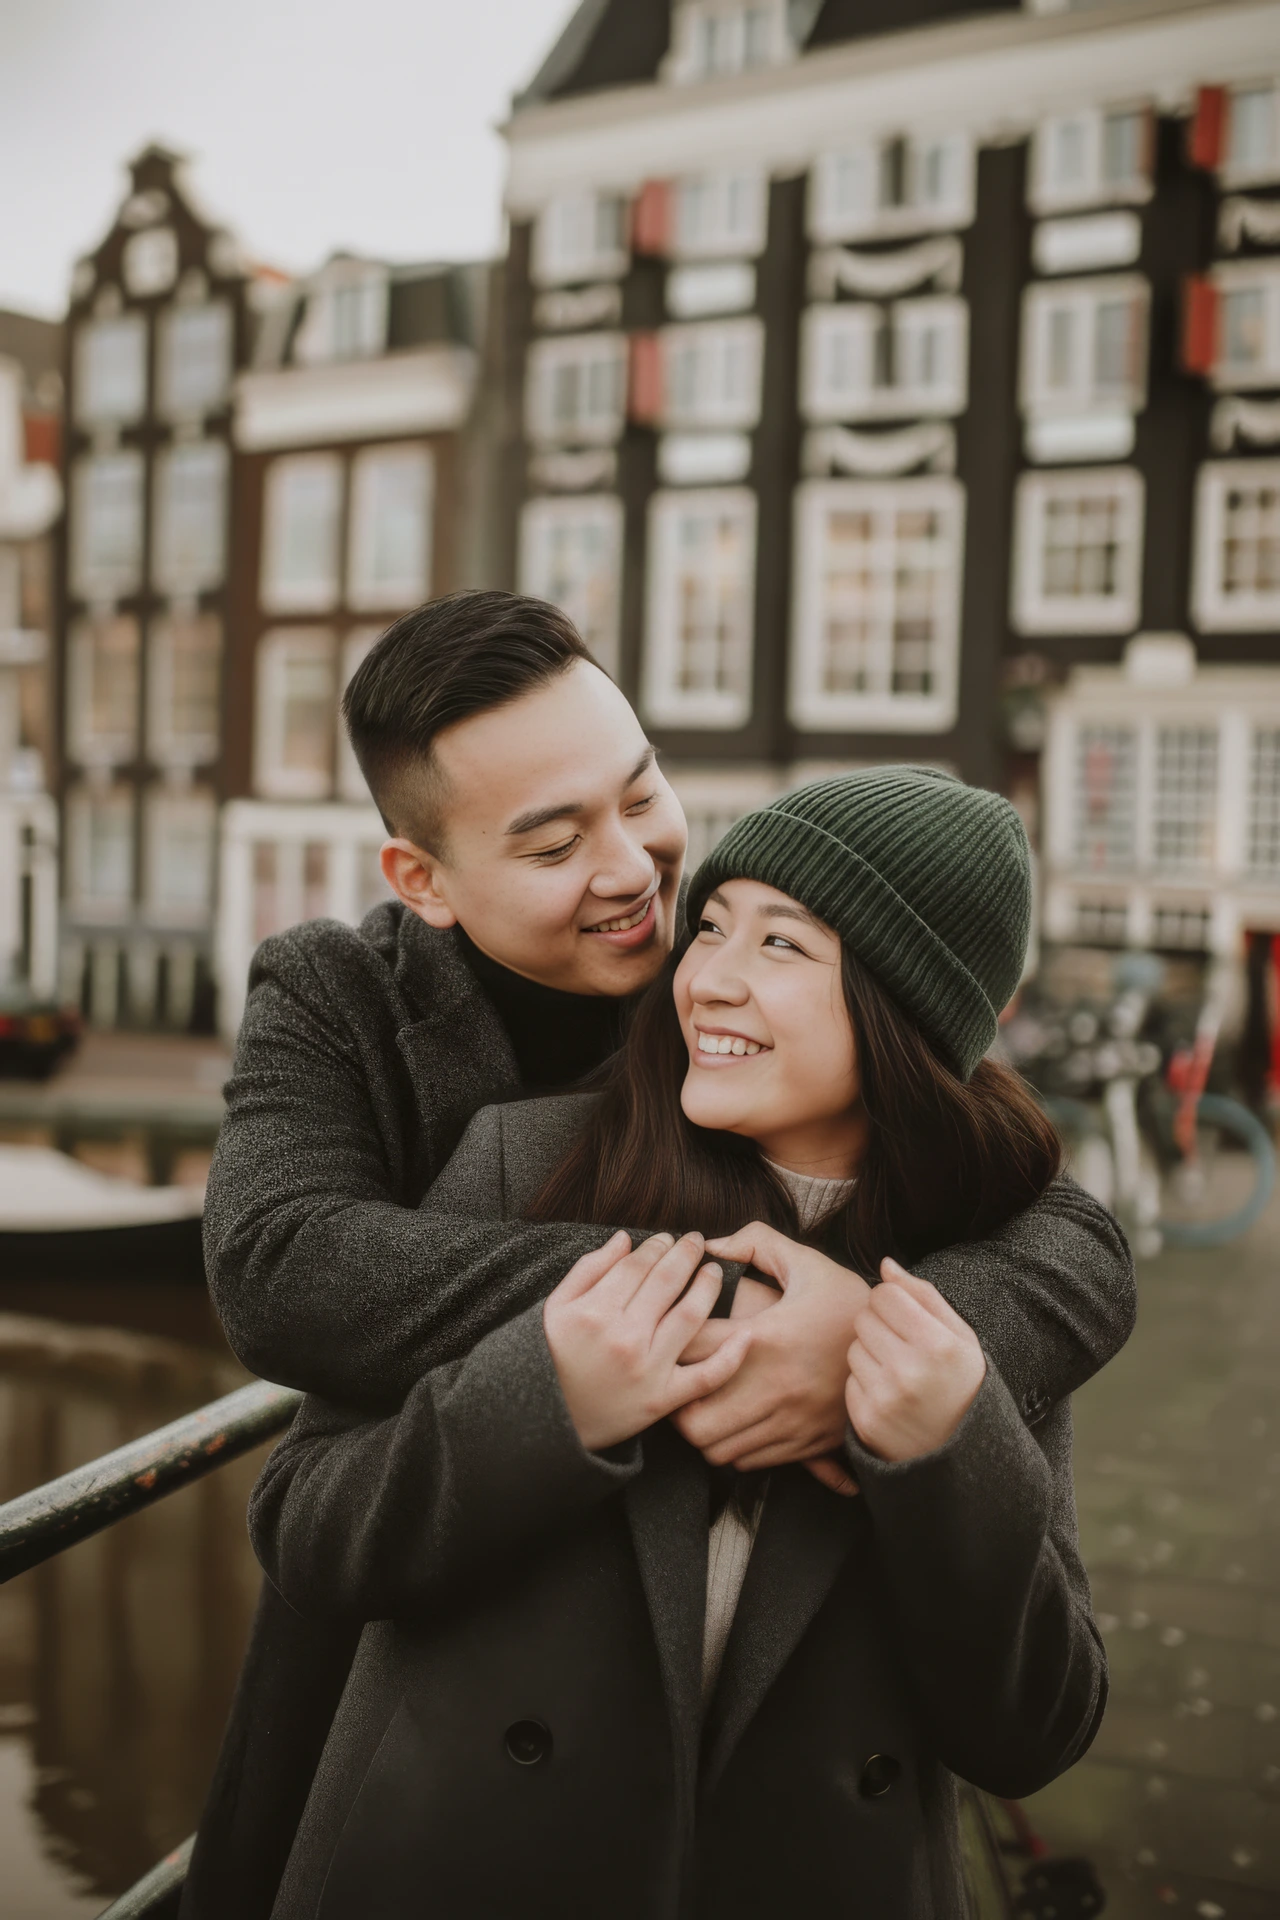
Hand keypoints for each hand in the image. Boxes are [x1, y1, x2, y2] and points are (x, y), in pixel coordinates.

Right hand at [544, 1232, 751, 1453]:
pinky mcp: (663, 1400)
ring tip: (714, 1271)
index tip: (667, 1238)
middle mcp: (624, 1336)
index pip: (637, 1264)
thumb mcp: (555, 1308)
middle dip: (686, 1254)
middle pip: (666, 1282)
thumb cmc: (550, 1359)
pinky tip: (746, 1333)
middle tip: (696, 1241)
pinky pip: (706, 1376)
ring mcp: (647, 1369)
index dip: (657, 1245)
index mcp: (595, 1311)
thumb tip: (625, 1239)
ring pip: (690, 1317)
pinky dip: (731, 1356)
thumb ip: (589, 1269)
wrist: (547, 1422)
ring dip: (708, 1286)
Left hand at [671, 1223, 869, 1487]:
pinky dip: (731, 1446)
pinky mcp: (805, 1444)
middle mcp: (772, 1386)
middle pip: (692, 1419)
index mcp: (766, 1338)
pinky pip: (748, 1461)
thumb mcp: (810, 1263)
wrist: (906, 1352)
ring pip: (716, 1448)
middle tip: (676, 1379)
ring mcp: (789, 1421)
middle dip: (676, 1401)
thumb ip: (758, 1242)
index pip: (692, 1350)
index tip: (671, 1334)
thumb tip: (712, 1245)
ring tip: (701, 1403)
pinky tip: (734, 1420)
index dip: (670, 1343)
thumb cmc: (849, 1304)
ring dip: (701, 1428)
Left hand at [845, 1258, 985, 1462]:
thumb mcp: (961, 1337)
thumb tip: (884, 1264)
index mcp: (937, 1344)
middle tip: (901, 1346)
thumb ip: (923, 1295)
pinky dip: (864, 1383)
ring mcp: (885, 1398)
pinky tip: (888, 1394)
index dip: (893, 1302)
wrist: (962, 1453)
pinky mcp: (865, 1420)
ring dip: (870, 1353)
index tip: (906, 1318)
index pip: (885, 1294)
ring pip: (853, 1347)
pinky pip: (849, 1380)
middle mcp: (909, 1371)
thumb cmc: (961, 1383)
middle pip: (864, 1318)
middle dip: (879, 1326)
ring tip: (897, 1371)